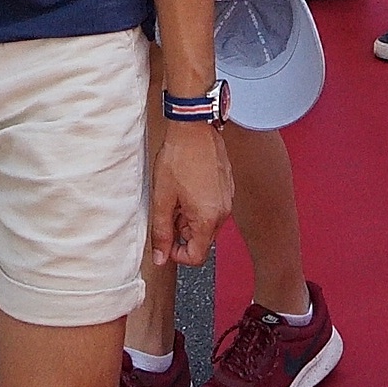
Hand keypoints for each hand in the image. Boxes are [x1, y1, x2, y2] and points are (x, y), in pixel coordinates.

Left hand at [149, 115, 231, 266]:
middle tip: (168, 211)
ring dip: (190, 218)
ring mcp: (227, 198)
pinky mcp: (227, 187)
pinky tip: (187, 187)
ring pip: (207, 223)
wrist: (194, 128)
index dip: (177, 255)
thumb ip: (161, 232)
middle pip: (202, 240)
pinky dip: (199, 205)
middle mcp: (223, 212)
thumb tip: (160, 258)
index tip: (165, 241)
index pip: (196, 257)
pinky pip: (213, 207)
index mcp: (208, 219)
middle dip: (182, 232)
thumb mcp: (162, 199)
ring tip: (177, 196)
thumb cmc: (178, 159)